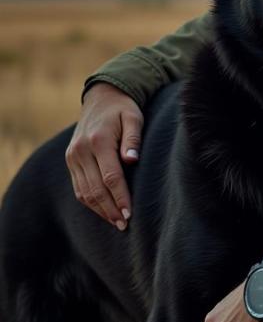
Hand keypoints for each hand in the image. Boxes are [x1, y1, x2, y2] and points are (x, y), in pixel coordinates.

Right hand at [65, 82, 142, 228]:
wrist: (101, 97)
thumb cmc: (123, 109)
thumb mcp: (134, 117)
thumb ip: (133, 139)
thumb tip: (132, 160)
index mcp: (98, 141)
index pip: (110, 177)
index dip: (120, 197)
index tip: (130, 214)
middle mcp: (81, 150)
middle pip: (95, 189)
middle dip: (111, 209)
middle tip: (124, 224)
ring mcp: (73, 156)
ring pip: (84, 191)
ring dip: (100, 210)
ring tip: (116, 222)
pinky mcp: (70, 160)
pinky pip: (78, 187)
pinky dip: (90, 201)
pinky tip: (103, 210)